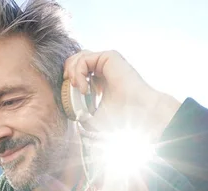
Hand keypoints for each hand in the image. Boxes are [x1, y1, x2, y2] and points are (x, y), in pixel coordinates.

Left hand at [63, 50, 180, 139]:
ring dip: (73, 72)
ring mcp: (108, 61)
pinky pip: (84, 58)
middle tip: (69, 87)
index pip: (80, 70)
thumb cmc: (121, 117)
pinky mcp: (110, 56)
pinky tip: (83, 89)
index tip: (71, 93)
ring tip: (78, 89)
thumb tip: (76, 118)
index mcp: (102, 78)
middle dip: (69, 71)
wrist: (138, 112)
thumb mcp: (96, 118)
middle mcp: (105, 67)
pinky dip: (79, 72)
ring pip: (80, 56)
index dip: (72, 78)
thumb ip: (85, 116)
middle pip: (78, 59)